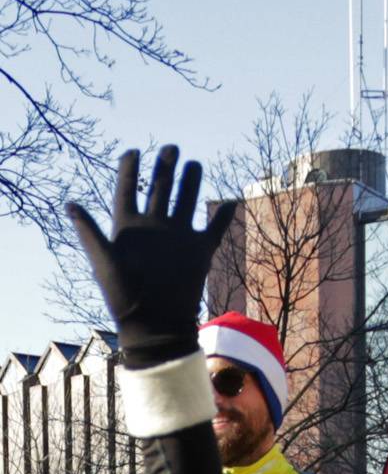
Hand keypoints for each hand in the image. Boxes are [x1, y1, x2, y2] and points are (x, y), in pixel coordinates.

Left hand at [65, 147, 234, 368]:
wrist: (155, 325)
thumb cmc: (124, 297)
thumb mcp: (104, 261)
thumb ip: (90, 232)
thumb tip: (69, 204)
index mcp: (129, 226)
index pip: (127, 188)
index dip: (129, 169)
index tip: (133, 151)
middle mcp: (155, 227)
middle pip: (160, 188)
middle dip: (165, 167)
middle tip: (171, 148)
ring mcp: (178, 237)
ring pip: (186, 201)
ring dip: (190, 182)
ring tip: (193, 163)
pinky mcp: (199, 252)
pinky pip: (214, 229)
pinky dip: (223, 216)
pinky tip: (231, 201)